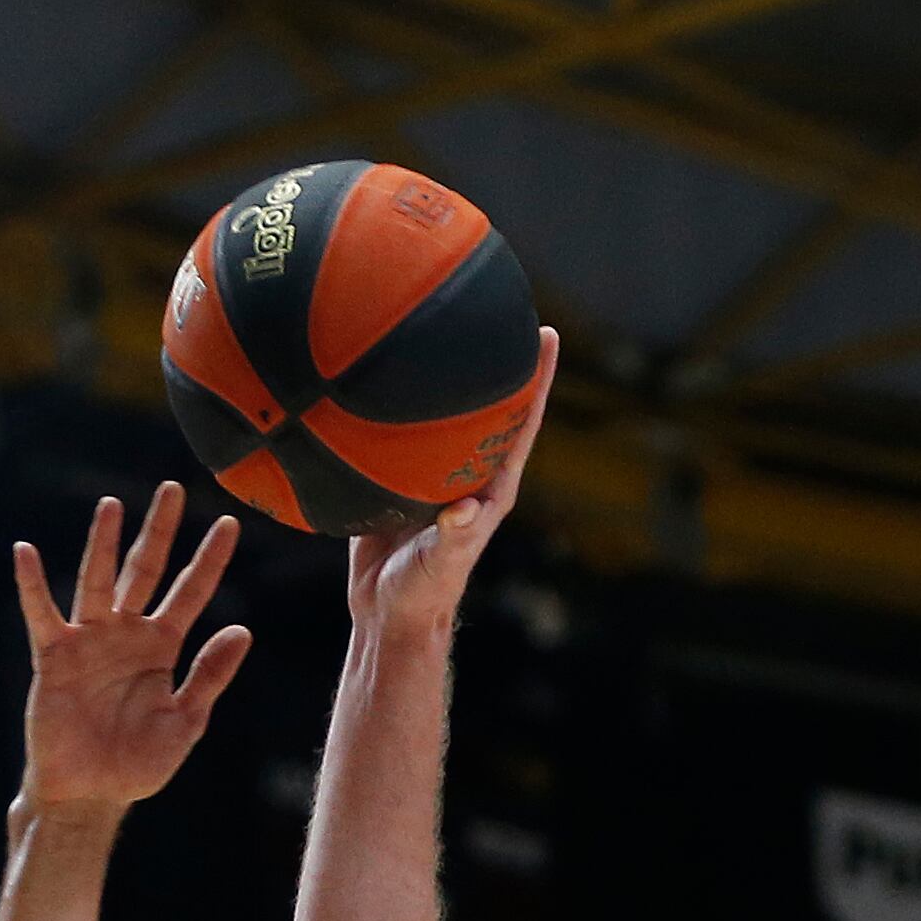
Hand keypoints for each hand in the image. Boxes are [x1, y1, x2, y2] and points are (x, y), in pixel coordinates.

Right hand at [13, 482, 251, 817]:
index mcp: (162, 648)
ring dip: (103, 543)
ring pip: (98, 581)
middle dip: (159, 530)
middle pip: (145, 571)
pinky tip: (25, 552)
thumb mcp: (185, 722)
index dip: (209, 560)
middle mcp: (126, 635)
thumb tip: (243, 630)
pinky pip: (42, 614)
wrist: (90, 794)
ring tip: (112, 504)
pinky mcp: (55, 656)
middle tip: (172, 488)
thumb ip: (210, 676)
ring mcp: (89, 642)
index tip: (229, 524)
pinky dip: (32, 584)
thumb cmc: (137, 766)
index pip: (190, 593)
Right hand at [347, 326, 557, 642]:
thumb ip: (454, 537)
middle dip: (494, 362)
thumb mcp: (442, 565)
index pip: (520, 423)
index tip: (546, 334)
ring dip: (442, 378)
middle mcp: (465, 474)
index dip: (536, 380)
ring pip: (442, 416)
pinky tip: (374, 376)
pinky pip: (396, 437)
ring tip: (437, 325)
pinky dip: (391, 408)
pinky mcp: (395, 481)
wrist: (385, 613)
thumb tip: (463, 508)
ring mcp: (431, 476)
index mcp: (488, 487)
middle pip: (486, 407)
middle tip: (494, 307)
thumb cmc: (423, 594)